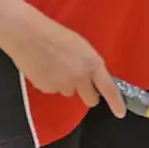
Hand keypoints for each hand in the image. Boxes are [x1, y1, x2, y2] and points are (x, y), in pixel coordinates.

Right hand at [0, 4, 126, 116]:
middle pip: (90, 99)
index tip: (120, 113)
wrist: (28, 35)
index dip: (116, 102)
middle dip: (88, 94)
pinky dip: (51, 82)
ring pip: (69, 92)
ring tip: (56, 65)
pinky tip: (44, 67)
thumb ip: (89, 64)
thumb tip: (91, 77)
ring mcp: (63, 85)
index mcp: (92, 63)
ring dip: (66, 84)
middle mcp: (80, 78)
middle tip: (80, 82)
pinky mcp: (47, 89)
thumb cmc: (56, 34)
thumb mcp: (81, 46)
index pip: (109, 88)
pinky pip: (53, 89)